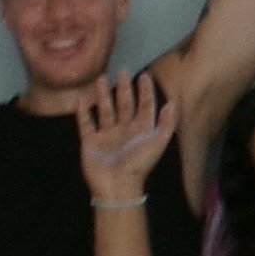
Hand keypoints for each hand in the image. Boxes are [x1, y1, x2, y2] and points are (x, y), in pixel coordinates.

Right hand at [75, 69, 178, 205]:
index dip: (145, 91)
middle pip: (125, 105)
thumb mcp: (158, 142)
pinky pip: (86, 124)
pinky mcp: (90, 142)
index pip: (145, 106)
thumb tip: (172, 103)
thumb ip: (167, 123)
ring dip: (103, 95)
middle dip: (124, 88)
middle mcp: (124, 130)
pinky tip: (82, 100)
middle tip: (123, 70)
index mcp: (141, 131)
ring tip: (102, 78)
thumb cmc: (139, 163)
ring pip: (105, 110)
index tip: (144, 75)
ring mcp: (107, 136)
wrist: (116, 184)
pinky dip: (83, 113)